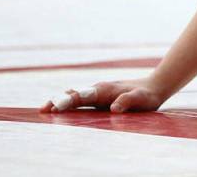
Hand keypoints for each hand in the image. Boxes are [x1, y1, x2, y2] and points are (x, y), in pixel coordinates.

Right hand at [39, 77, 166, 113]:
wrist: (153, 87)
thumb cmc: (147, 95)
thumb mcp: (141, 99)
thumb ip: (128, 101)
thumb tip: (114, 108)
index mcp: (104, 90)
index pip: (83, 96)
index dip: (69, 101)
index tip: (57, 107)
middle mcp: (97, 90)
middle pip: (73, 95)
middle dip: (58, 101)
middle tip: (43, 109)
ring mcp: (96, 93)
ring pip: (74, 96)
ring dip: (59, 102)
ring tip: (44, 110)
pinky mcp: (97, 98)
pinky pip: (79, 100)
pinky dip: (66, 103)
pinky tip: (57, 109)